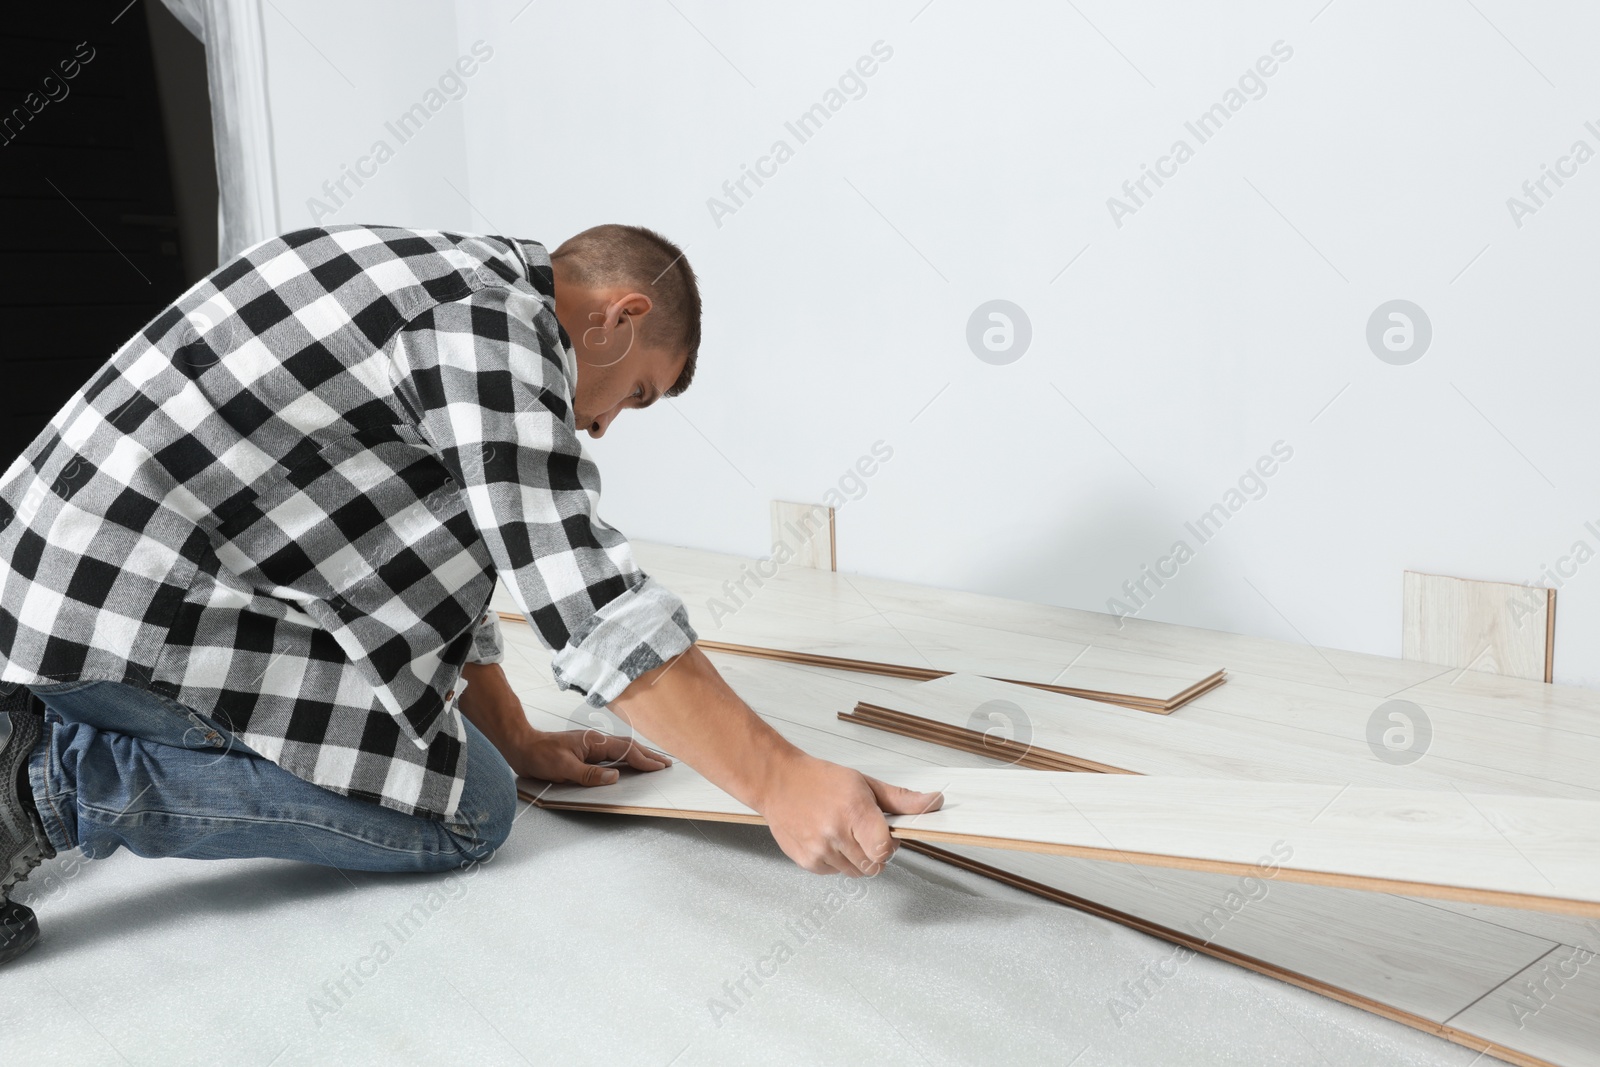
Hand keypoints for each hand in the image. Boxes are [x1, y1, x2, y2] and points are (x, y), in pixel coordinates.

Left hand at [510, 727, 672, 786]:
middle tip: (666, 763)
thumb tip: (614, 777)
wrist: (523, 746)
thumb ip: (590, 774)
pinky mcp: (586, 750)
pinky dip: (627, 756)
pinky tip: (628, 761)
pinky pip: (613, 752)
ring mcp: (592, 744)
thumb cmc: (540, 755)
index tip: (659, 767)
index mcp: (594, 742)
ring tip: (654, 761)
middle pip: (629, 746)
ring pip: (622, 748)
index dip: (644, 760)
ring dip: (640, 754)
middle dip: (649, 755)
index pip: (626, 751)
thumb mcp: (564, 768)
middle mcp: (596, 741)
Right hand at [755, 753, 943, 877]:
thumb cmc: (820, 780)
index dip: (890, 846)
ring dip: (856, 858)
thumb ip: (901, 799)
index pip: (885, 850)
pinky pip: (835, 873)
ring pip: (855, 872)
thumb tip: (934, 802)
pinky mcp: (807, 861)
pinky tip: (828, 839)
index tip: (886, 837)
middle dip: (875, 853)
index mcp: (854, 811)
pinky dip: (836, 861)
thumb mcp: (864, 783)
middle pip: (873, 866)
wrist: (778, 782)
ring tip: (843, 833)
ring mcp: (819, 850)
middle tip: (863, 832)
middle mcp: (835, 833)